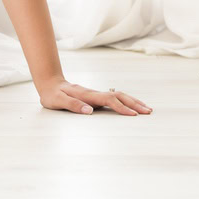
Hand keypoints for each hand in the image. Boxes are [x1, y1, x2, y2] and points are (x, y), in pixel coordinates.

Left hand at [37, 78, 152, 115]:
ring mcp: (96, 94)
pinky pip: (114, 98)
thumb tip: (90, 111)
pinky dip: (126, 102)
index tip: (134, 115)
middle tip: (149, 111)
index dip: (121, 107)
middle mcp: (94, 93)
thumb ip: (73, 105)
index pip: (109, 100)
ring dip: (133, 101)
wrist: (50, 83)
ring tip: (146, 109)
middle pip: (119, 96)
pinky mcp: (96, 97)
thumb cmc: (52, 94)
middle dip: (134, 103)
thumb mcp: (58, 101)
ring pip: (118, 95)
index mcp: (87, 95)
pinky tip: (132, 106)